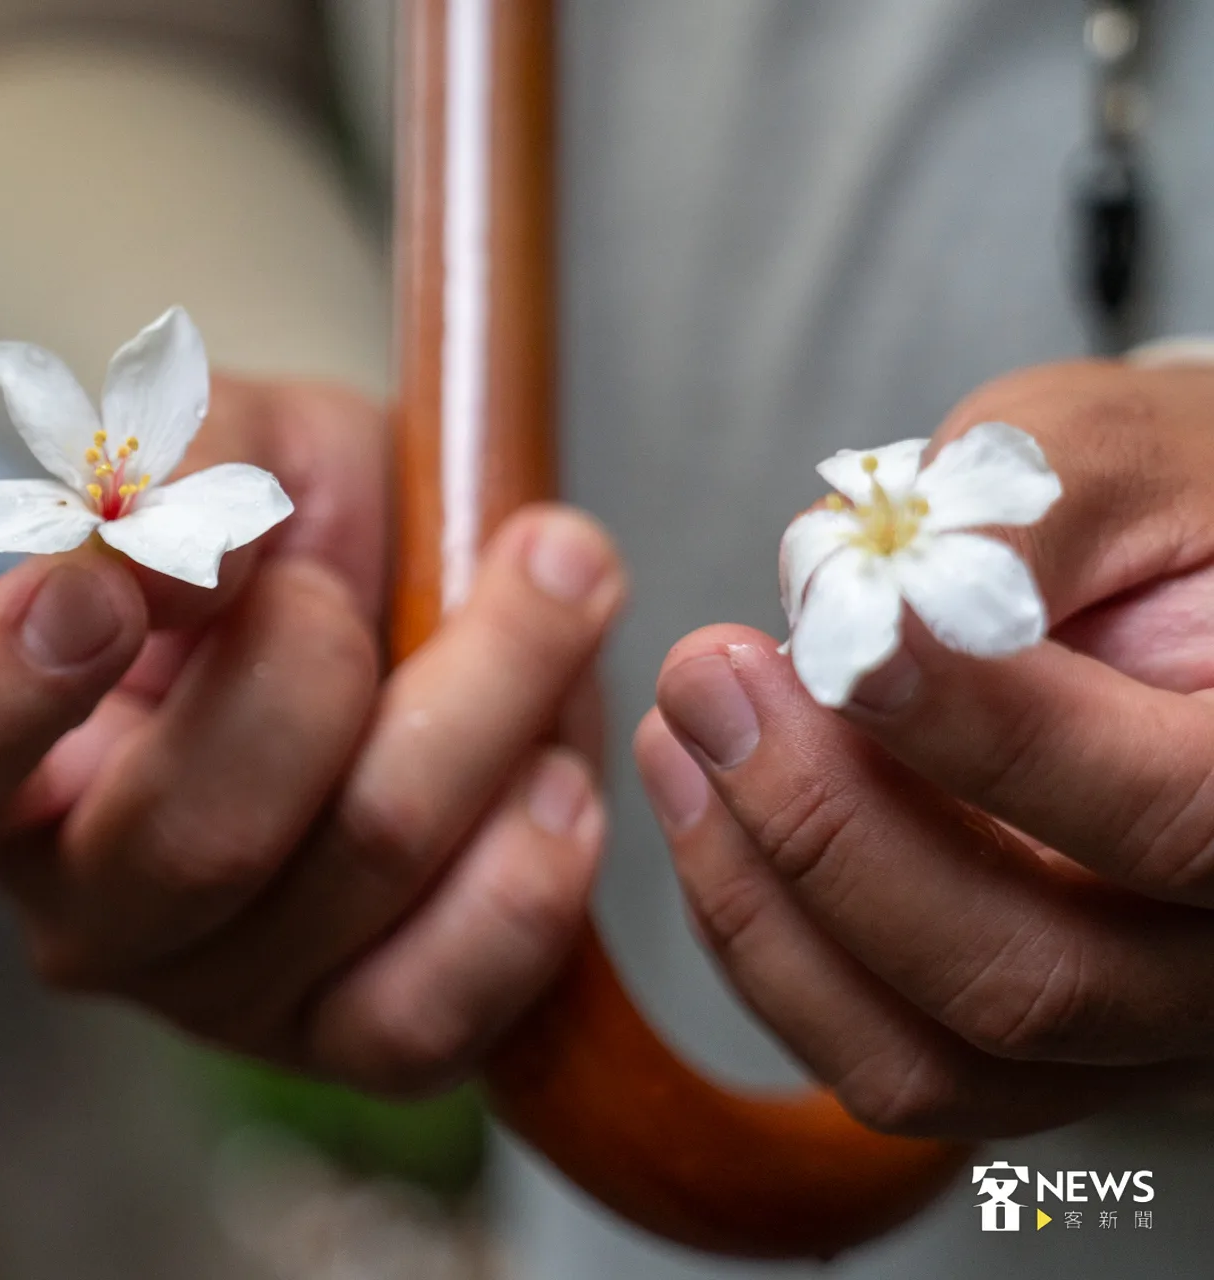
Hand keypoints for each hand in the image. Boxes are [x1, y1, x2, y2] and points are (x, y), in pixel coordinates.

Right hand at [0, 376, 625, 1094]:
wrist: (413, 597)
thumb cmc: (286, 520)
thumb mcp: (234, 436)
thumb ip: (192, 462)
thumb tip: (181, 550)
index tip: (103, 583)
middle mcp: (83, 906)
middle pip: (195, 838)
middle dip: (324, 664)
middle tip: (370, 576)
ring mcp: (216, 996)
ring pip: (355, 875)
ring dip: (482, 705)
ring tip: (544, 594)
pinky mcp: (350, 1045)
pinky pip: (440, 1006)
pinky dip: (527, 874)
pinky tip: (556, 775)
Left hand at [637, 358, 1213, 1138]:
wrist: (1191, 594)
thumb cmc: (1161, 512)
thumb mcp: (1110, 458)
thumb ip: (1007, 521)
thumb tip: (845, 608)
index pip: (1171, 813)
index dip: (987, 740)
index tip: (837, 646)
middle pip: (1030, 977)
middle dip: (825, 827)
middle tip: (709, 678)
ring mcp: (1152, 1035)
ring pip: (935, 1058)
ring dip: (764, 901)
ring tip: (683, 737)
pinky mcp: (1049, 1060)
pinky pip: (887, 1065)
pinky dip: (769, 950)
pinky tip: (708, 818)